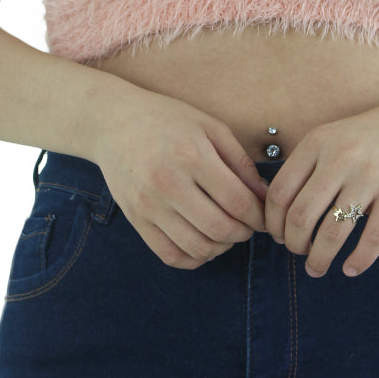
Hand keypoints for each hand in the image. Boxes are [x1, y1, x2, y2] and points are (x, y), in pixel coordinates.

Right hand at [91, 85, 268, 268]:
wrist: (113, 122)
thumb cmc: (168, 119)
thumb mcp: (210, 127)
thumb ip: (240, 162)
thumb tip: (264, 196)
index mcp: (192, 155)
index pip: (238, 202)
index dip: (258, 216)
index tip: (263, 216)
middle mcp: (168, 183)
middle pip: (220, 228)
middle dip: (244, 233)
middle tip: (248, 225)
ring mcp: (148, 204)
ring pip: (197, 248)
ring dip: (221, 247)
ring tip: (226, 233)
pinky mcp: (135, 219)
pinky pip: (169, 255)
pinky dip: (193, 258)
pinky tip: (202, 242)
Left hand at [264, 88, 378, 277]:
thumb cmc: (375, 135)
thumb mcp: (334, 136)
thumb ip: (308, 165)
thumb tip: (280, 211)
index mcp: (318, 142)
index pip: (279, 192)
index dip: (273, 222)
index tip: (279, 235)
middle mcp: (341, 157)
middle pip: (300, 216)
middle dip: (293, 244)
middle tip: (298, 252)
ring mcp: (371, 175)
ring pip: (332, 233)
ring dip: (319, 258)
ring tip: (317, 268)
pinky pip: (373, 238)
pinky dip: (359, 260)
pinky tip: (351, 269)